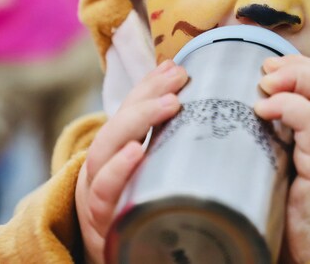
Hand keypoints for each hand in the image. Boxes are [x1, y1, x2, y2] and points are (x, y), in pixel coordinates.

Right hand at [76, 60, 187, 263]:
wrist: (126, 262)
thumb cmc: (144, 212)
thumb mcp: (155, 174)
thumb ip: (173, 144)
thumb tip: (211, 105)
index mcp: (116, 154)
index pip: (128, 110)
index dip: (148, 85)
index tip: (174, 65)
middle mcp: (102, 170)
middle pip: (116, 125)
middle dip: (145, 97)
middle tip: (179, 79)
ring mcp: (98, 196)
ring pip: (104, 152)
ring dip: (136, 123)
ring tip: (168, 104)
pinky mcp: (103, 223)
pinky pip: (105, 194)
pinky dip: (118, 171)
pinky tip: (137, 152)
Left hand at [255, 54, 309, 262]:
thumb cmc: (293, 218)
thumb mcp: (275, 171)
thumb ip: (263, 144)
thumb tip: (222, 121)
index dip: (294, 67)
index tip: (265, 65)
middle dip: (296, 66)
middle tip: (265, 68)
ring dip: (297, 77)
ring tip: (268, 79)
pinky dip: (293, 109)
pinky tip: (268, 108)